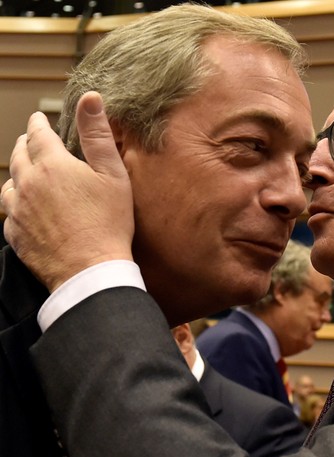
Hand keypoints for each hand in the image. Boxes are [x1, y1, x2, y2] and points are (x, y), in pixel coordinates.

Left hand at [1, 91, 134, 291]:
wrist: (91, 272)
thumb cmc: (108, 225)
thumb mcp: (113, 176)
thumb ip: (98, 135)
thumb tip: (90, 98)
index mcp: (51, 164)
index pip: (37, 133)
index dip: (39, 124)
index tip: (40, 121)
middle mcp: (28, 183)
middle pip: (18, 154)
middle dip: (26, 145)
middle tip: (34, 144)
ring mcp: (18, 210)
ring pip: (10, 183)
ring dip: (19, 175)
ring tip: (29, 177)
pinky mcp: (15, 234)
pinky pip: (10, 212)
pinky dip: (17, 205)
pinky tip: (28, 209)